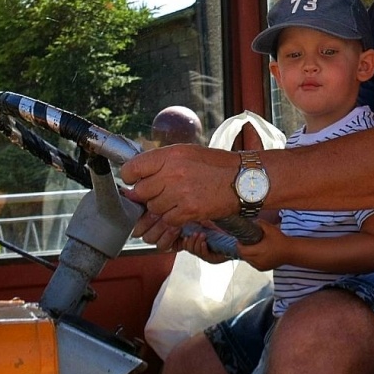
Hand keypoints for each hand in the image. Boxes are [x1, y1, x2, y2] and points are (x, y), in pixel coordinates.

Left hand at [120, 144, 242, 231]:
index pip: (132, 168)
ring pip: (152, 208)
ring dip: (161, 207)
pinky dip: (173, 218)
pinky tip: (184, 208)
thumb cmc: (216, 165)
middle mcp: (172, 173)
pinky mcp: (187, 211)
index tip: (134, 180)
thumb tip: (138, 174)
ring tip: (177, 199)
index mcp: (170, 155)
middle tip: (160, 192)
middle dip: (146, 195)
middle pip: (140, 191)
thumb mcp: (187, 153)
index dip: (130, 177)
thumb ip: (161, 162)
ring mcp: (179, 194)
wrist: (243, 179)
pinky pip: (167, 220)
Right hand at [180, 224, 231, 263]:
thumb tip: (195, 217)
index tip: (186, 233)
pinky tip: (204, 243)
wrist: (235, 242)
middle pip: (189, 248)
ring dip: (197, 242)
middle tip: (195, 233)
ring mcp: (206, 256)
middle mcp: (200, 251)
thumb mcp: (212, 227)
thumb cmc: (224, 235)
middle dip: (191, 240)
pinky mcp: (212, 259)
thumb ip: (204, 223)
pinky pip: (204, 255)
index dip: (185, 240)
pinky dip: (203, 248)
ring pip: (195, 251)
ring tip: (202, 235)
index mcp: (198, 244)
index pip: (186, 244)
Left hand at [234, 221, 288, 271]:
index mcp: (258, 251)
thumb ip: (260, 223)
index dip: (239, 244)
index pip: (242, 250)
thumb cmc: (281, 241)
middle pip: (243, 256)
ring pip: (247, 260)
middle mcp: (257, 260)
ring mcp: (260, 266)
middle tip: (244, 242)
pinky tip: (256, 253)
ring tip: (250, 247)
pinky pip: (252, 264)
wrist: (290, 252)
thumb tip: (253, 222)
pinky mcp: (262, 268)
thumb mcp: (270, 229)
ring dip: (246, 254)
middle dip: (242, 249)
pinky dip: (252, 259)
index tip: (240, 239)